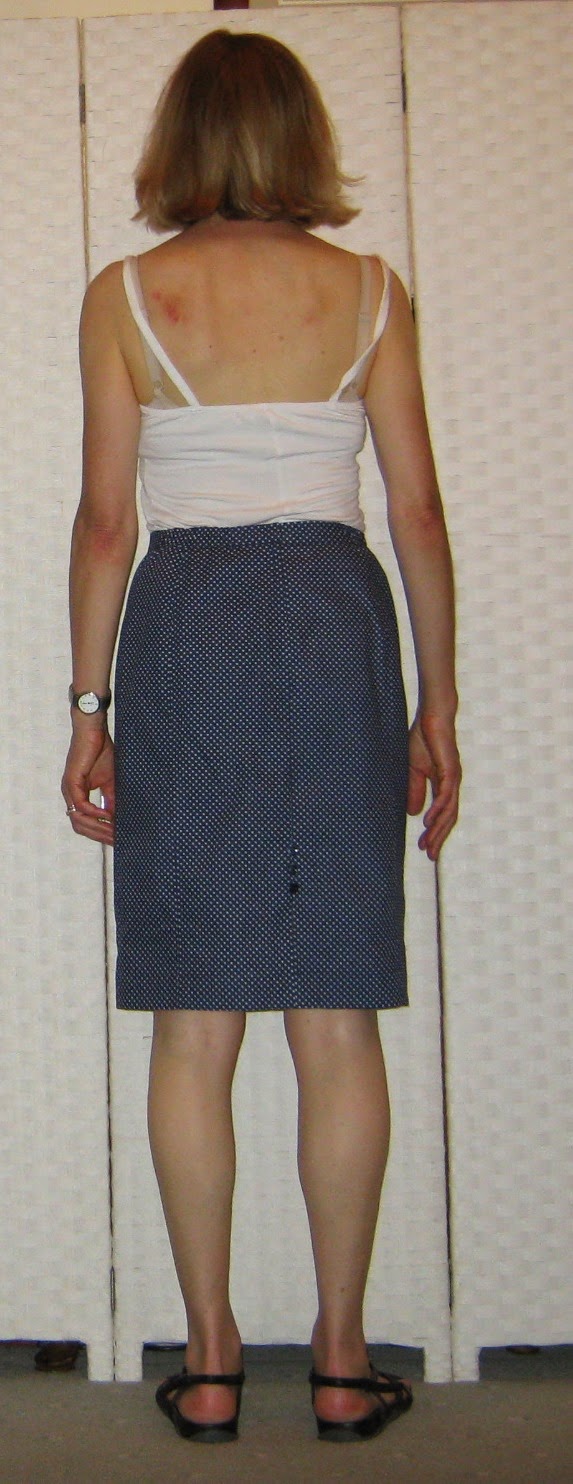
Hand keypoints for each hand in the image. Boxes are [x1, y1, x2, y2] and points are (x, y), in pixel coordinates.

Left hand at [61, 722, 115, 843]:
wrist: (94, 730)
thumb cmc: (101, 752)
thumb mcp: (110, 782)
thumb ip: (111, 800)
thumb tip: (118, 819)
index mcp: (77, 795)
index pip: (84, 823)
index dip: (99, 834)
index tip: (116, 840)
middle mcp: (70, 795)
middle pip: (80, 827)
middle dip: (99, 836)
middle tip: (117, 841)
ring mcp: (69, 789)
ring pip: (78, 820)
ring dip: (97, 828)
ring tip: (114, 832)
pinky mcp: (71, 781)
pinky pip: (80, 805)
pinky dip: (94, 813)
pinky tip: (107, 816)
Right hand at [407, 712, 460, 860]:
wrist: (433, 717)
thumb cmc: (425, 740)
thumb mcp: (414, 770)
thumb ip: (415, 791)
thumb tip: (414, 815)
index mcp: (444, 786)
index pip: (442, 815)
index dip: (435, 833)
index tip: (426, 850)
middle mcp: (452, 786)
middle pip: (448, 818)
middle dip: (439, 838)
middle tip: (430, 856)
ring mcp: (453, 779)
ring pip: (449, 811)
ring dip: (438, 830)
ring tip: (429, 844)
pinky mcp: (451, 771)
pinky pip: (445, 796)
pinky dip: (438, 811)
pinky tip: (429, 823)